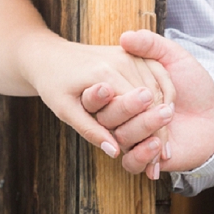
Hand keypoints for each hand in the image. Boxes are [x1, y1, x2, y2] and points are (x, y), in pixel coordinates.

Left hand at [25, 35, 175, 160]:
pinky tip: (163, 118)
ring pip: (158, 88)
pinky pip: (155, 76)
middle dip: (159, 129)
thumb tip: (115, 152)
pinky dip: (163, 97)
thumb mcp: (64, 110)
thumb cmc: (53, 85)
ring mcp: (129, 54)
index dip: (148, 135)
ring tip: (164, 146)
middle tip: (164, 157)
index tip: (153, 159)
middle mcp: (122, 60)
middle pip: (152, 99)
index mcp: (105, 73)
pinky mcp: (132, 54)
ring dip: (164, 115)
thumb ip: (90, 130)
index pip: (139, 108)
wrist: (49, 56)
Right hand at [82, 30, 213, 174]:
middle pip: (107, 117)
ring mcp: (133, 138)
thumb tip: (125, 37)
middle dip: (124, 108)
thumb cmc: (194, 84)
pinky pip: (131, 163)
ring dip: (141, 127)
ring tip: (166, 115)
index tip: (107, 86)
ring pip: (121, 139)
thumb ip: (151, 45)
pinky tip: (159, 146)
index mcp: (123, 91)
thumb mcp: (174, 57)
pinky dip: (142, 155)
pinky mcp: (144, 158)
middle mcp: (123, 116)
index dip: (99, 93)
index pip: (101, 95)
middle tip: (148, 97)